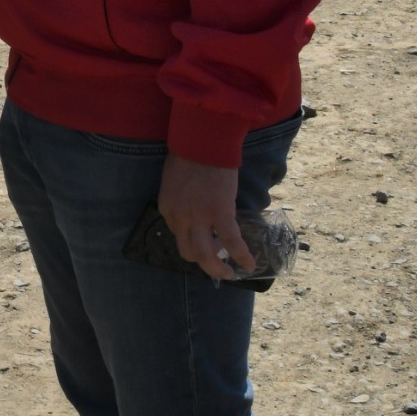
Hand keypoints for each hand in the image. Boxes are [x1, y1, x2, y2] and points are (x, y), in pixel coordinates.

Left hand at [159, 153, 252, 280]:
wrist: (203, 142)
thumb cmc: (189, 156)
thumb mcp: (174, 183)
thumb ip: (181, 201)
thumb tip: (194, 212)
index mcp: (167, 209)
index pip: (178, 235)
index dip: (194, 240)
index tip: (207, 239)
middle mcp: (180, 218)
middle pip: (188, 252)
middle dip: (203, 262)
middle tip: (217, 263)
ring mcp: (199, 217)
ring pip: (206, 256)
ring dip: (217, 270)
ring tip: (230, 273)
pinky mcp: (221, 213)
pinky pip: (231, 242)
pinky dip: (241, 256)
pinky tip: (248, 264)